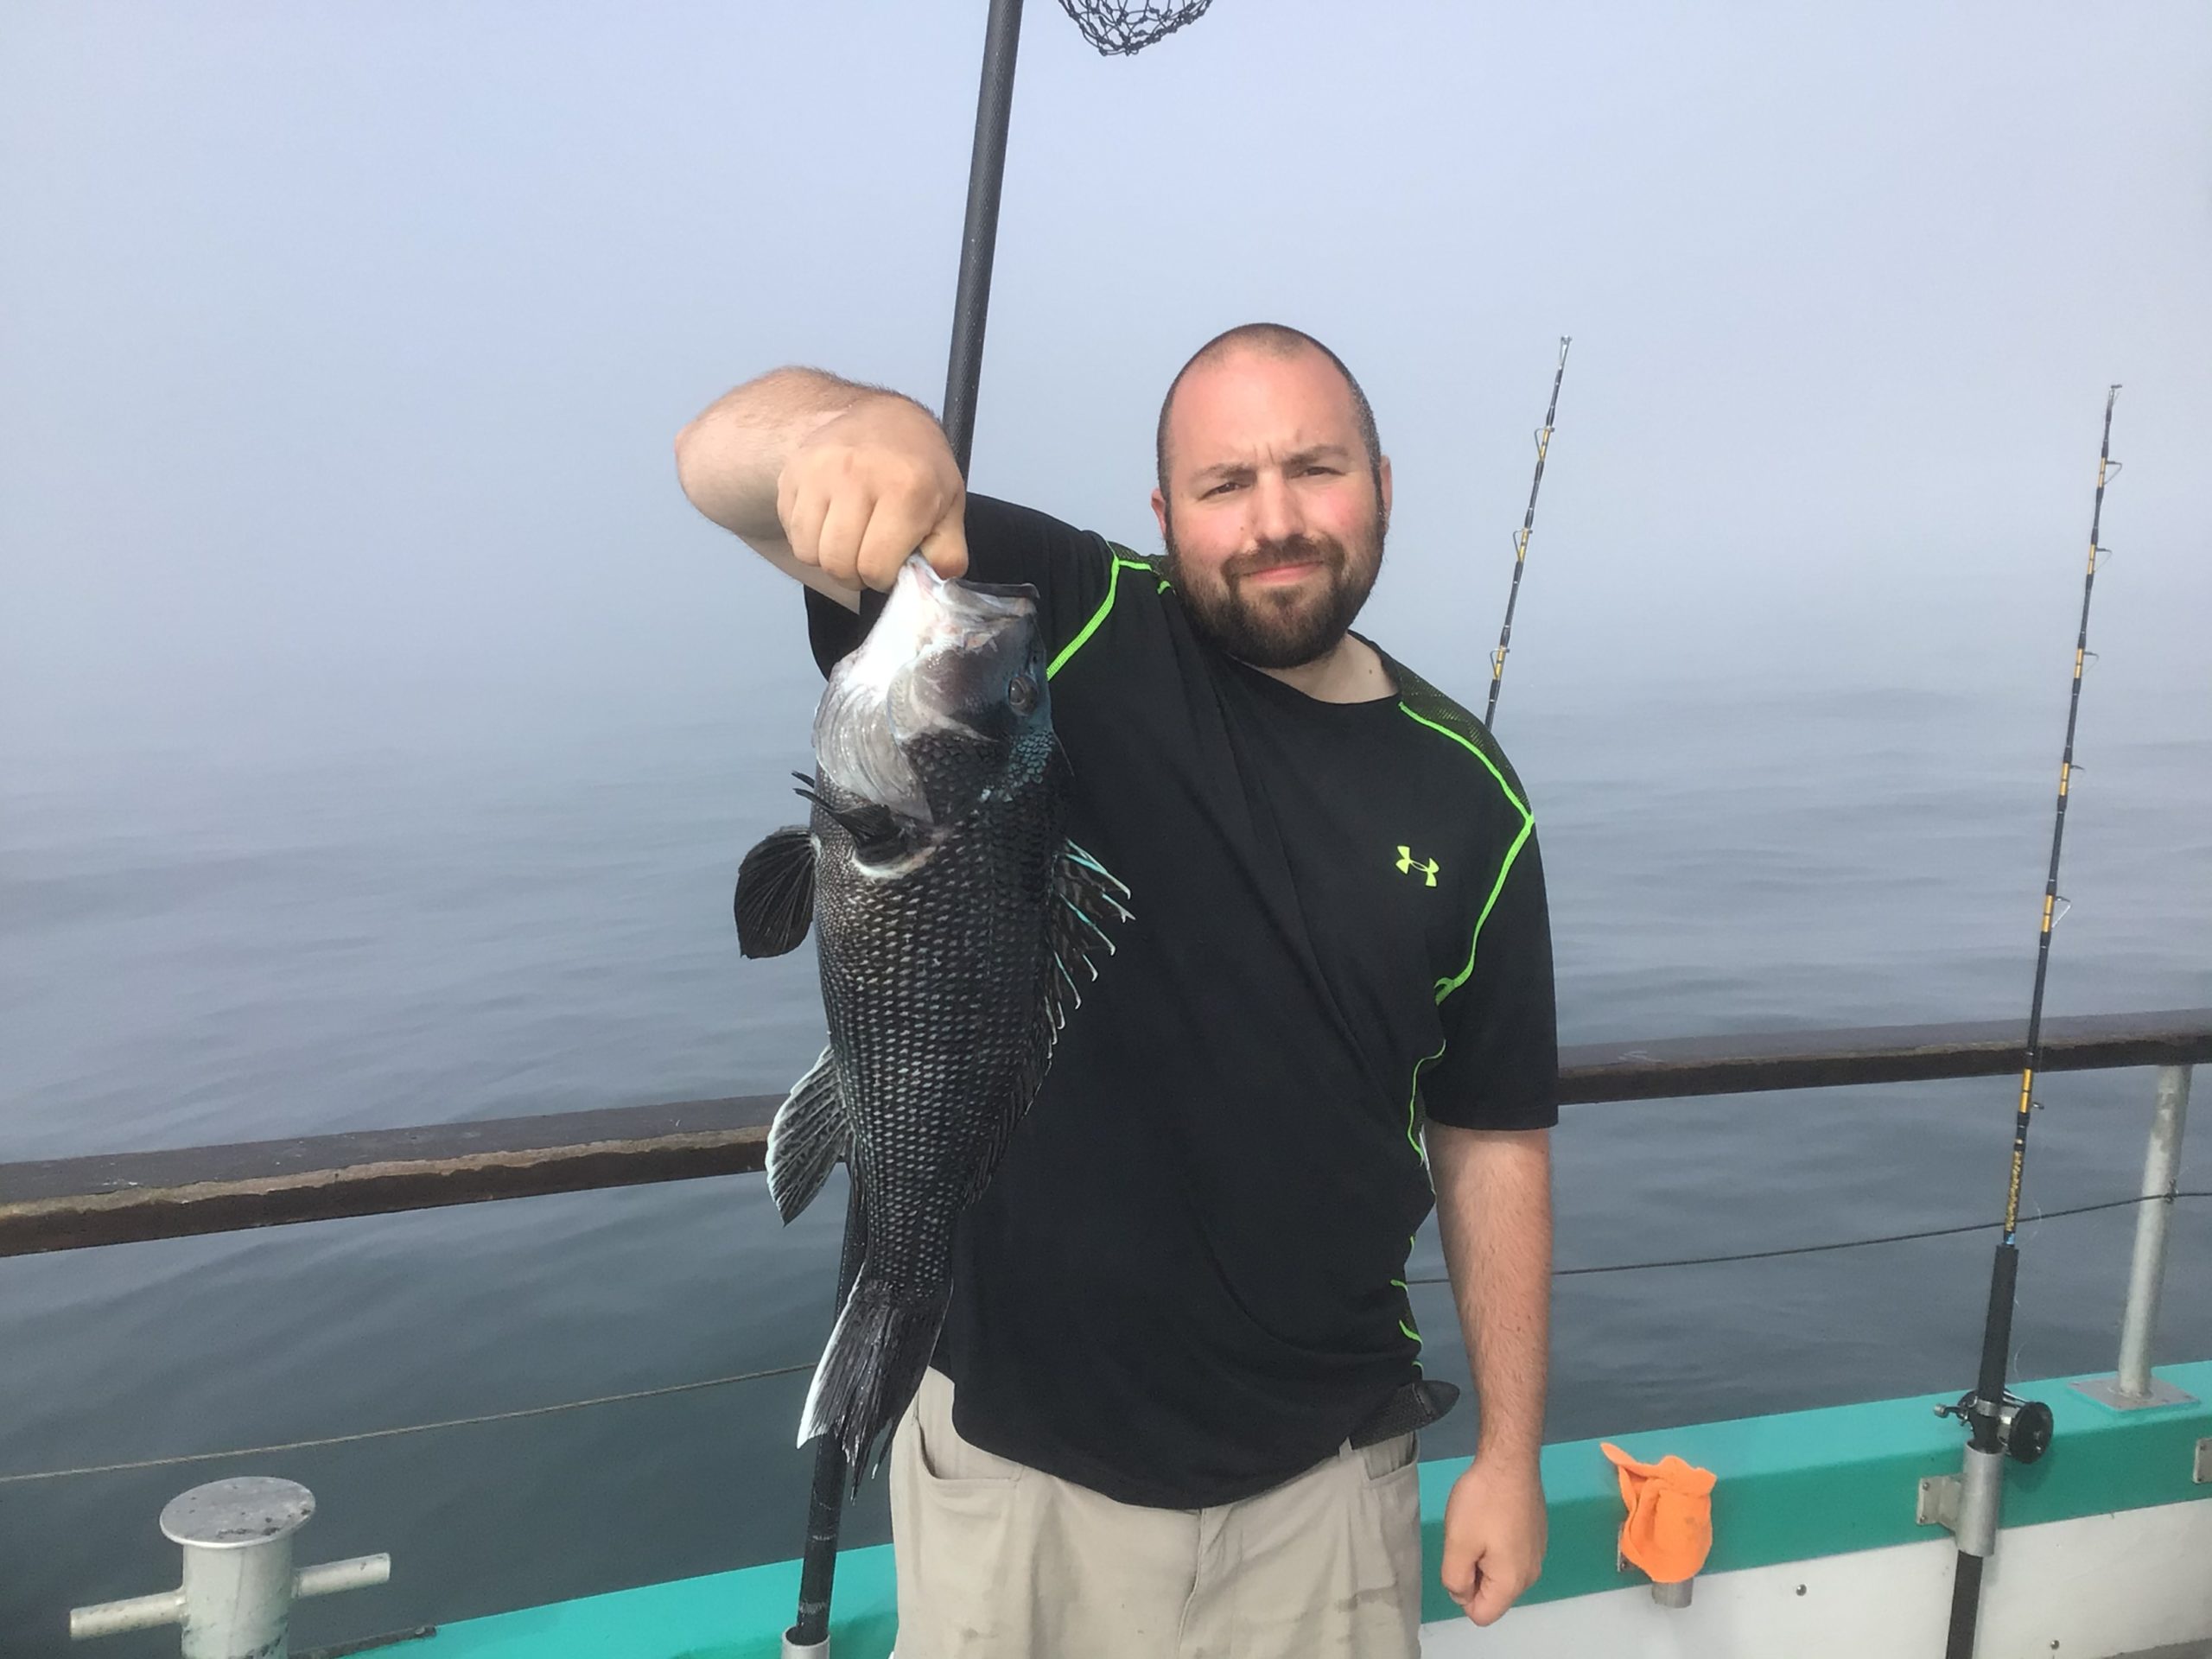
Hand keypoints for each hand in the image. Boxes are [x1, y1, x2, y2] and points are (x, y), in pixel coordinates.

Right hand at [776, 396, 967, 591]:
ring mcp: (819, 471)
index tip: (889, 567)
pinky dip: (808, 539)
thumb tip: (937, 579)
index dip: (882, 578)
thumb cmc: (919, 468)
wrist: (883, 419)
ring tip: (849, 542)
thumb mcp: (950, 504)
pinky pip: (791, 530)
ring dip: (828, 559)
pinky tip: (830, 523)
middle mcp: (857, 475)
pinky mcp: (793, 472)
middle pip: (838, 563)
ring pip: (808, 551)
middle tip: (867, 560)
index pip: (875, 566)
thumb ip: (948, 551)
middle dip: (854, 575)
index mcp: (904, 489)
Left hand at [1439, 1453, 1546, 1625]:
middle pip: (1492, 1594)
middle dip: (1473, 1574)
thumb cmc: (1482, 1502)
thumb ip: (1455, 1579)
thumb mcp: (1457, 1544)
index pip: (1482, 1614)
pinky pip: (1510, 1555)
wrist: (1510, 1461)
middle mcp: (1530, 1574)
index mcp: (1512, 1582)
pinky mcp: (1535, 1536)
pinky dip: (1496, 1543)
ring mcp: (1536, 1554)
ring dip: (1482, 1557)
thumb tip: (1462, 1594)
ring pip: (1500, 1573)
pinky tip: (1491, 1516)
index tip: (1458, 1560)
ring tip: (1477, 1525)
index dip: (1462, 1594)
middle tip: (1466, 1539)